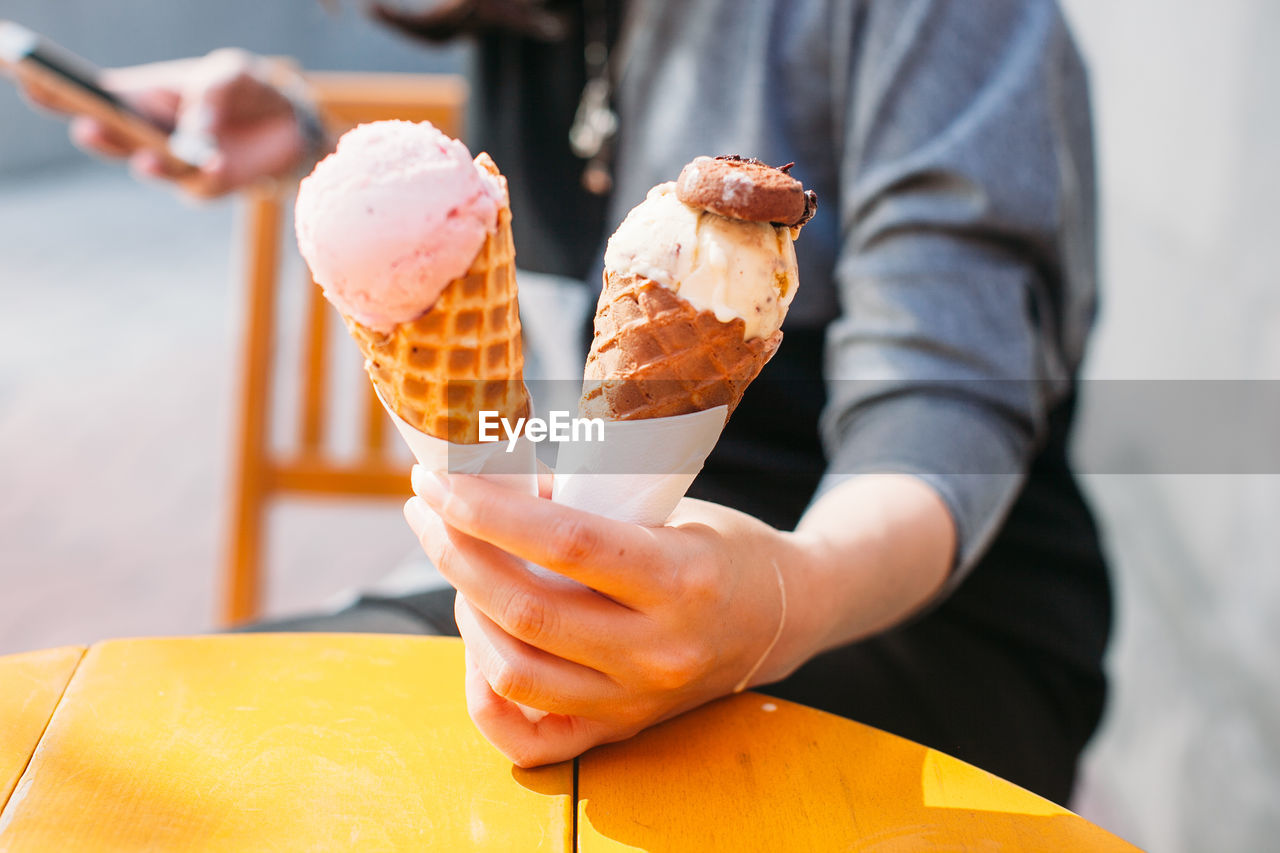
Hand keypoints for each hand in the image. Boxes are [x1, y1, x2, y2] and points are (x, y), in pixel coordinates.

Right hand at [20, 49, 309, 197]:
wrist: (290, 124)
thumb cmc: (246, 91)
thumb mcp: (231, 74)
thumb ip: (210, 93)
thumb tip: (194, 131)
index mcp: (137, 98)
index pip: (87, 95)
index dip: (54, 89)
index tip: (27, 76)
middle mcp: (145, 133)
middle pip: (106, 136)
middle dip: (94, 132)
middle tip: (86, 125)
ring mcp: (172, 165)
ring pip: (146, 166)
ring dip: (145, 162)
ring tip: (147, 156)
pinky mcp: (203, 187)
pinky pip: (198, 184)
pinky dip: (204, 172)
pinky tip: (211, 160)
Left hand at [403, 468, 800, 767]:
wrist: (782, 615)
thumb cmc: (720, 546)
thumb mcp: (671, 506)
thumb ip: (587, 502)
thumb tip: (494, 484)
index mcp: (682, 578)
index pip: (567, 543)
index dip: (490, 510)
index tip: (440, 481)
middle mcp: (659, 650)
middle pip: (526, 609)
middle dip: (456, 553)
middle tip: (426, 512)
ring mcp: (639, 699)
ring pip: (514, 672)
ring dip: (463, 611)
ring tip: (458, 566)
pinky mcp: (622, 728)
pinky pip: (531, 738)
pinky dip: (485, 695)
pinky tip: (476, 642)